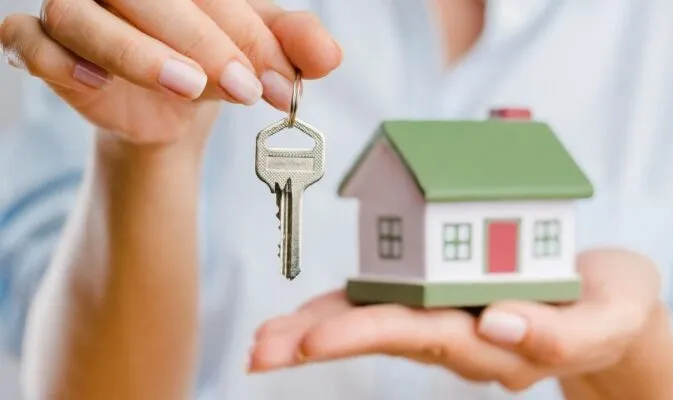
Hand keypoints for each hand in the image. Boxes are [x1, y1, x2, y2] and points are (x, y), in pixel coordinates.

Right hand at [0, 0, 340, 144]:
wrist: (171, 107)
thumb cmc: (212, 60)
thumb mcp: (259, 54)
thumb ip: (294, 47)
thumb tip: (330, 56)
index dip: (248, 33)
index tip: (283, 82)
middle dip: (206, 44)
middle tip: (248, 88)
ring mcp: (73, 4)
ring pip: (85, 16)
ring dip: (138, 54)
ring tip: (190, 86)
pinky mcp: (40, 42)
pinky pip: (30, 42)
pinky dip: (58, 61)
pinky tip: (97, 84)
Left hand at [249, 249, 662, 392]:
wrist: (613, 303)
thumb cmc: (616, 306)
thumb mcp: (612, 317)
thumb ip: (564, 334)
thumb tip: (500, 325)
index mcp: (500, 342)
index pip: (428, 338)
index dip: (369, 335)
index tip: (316, 342)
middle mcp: (466, 338)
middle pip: (386, 338)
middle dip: (322, 342)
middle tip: (261, 351)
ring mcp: (453, 322)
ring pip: (379, 326)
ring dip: (319, 331)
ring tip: (262, 343)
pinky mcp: (447, 300)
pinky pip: (392, 304)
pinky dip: (347, 309)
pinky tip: (307, 317)